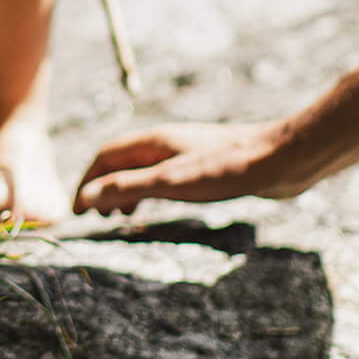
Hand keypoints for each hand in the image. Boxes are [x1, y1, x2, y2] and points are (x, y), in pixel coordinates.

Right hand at [74, 120, 296, 214]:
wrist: (280, 159)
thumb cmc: (226, 170)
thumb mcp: (170, 183)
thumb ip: (127, 188)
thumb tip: (87, 196)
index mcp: (153, 142)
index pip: (105, 157)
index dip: (87, 182)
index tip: (78, 211)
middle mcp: (166, 142)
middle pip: (122, 161)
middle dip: (103, 186)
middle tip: (95, 217)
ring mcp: (186, 152)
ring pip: (143, 169)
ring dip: (126, 190)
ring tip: (122, 216)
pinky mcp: (205, 164)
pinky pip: (165, 176)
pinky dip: (151, 191)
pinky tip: (165, 205)